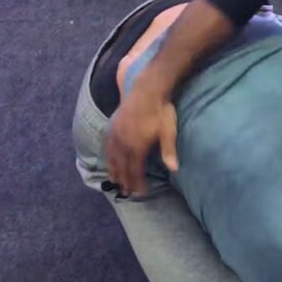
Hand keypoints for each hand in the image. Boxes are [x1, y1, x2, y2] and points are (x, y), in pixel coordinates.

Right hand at [105, 78, 179, 196]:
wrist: (148, 89)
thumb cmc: (162, 111)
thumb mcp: (169, 131)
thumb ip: (169, 150)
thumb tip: (174, 169)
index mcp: (136, 146)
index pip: (135, 170)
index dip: (137, 183)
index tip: (140, 193)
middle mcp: (123, 142)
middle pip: (121, 166)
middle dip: (124, 180)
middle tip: (126, 192)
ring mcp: (115, 133)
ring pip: (111, 157)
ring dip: (113, 170)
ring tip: (114, 181)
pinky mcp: (112, 125)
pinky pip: (107, 145)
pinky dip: (107, 156)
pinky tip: (109, 159)